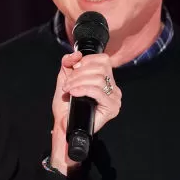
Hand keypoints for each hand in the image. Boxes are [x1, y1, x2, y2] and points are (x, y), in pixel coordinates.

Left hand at [49, 51, 120, 173]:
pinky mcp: (112, 107)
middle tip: (67, 83)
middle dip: (79, 73)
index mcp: (106, 79)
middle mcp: (114, 87)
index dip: (86, 61)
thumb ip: (69, 63)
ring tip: (68, 89)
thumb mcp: (65, 78)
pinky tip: (74, 93)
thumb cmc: (65, 105)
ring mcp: (115, 98)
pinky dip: (83, 89)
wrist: (64, 125)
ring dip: (79, 82)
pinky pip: (98, 91)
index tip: (72, 69)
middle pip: (101, 68)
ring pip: (99, 79)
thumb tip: (76, 54)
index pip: (103, 60)